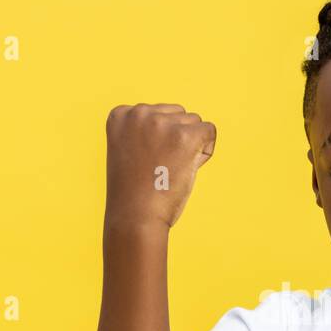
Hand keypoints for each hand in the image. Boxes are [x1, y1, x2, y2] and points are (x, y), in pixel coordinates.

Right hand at [104, 103, 215, 230]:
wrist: (135, 217)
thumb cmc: (135, 192)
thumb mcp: (130, 150)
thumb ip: (146, 131)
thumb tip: (185, 122)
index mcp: (121, 114)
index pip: (158, 113)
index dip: (160, 140)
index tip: (144, 161)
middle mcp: (138, 113)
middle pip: (178, 115)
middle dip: (177, 139)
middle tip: (159, 168)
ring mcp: (161, 122)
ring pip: (194, 122)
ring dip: (190, 146)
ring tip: (170, 170)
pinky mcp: (184, 136)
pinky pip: (210, 131)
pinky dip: (205, 152)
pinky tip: (186, 168)